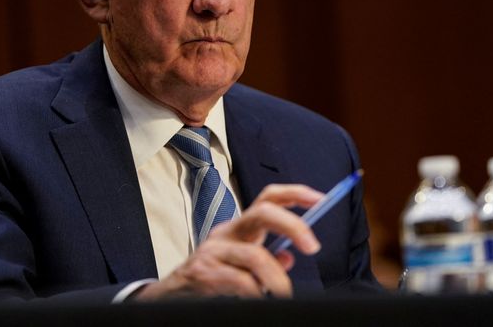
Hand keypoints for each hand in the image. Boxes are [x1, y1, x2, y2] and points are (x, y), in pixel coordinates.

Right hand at [135, 184, 322, 299]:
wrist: (171, 297)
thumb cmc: (212, 278)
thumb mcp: (241, 264)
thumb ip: (266, 256)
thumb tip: (289, 256)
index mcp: (239, 228)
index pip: (269, 198)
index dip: (296, 194)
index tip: (322, 199)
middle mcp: (226, 232)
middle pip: (263, 212)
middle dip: (293, 224)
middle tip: (313, 246)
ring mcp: (213, 250)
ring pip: (254, 254)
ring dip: (277, 277)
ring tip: (284, 293)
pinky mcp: (203, 273)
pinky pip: (240, 281)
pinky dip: (256, 293)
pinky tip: (257, 299)